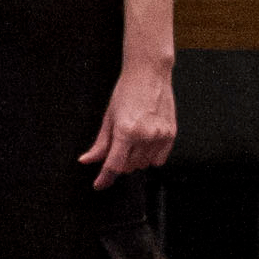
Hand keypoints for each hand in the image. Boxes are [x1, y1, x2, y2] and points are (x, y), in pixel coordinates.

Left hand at [81, 59, 175, 189]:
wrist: (149, 73)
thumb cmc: (126, 91)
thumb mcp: (109, 117)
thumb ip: (100, 144)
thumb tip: (87, 161)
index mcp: (126, 131)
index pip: (114, 165)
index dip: (104, 178)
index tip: (99, 185)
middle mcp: (145, 136)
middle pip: (128, 167)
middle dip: (120, 162)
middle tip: (119, 145)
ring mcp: (160, 136)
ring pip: (144, 165)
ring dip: (135, 160)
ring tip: (133, 139)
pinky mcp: (171, 134)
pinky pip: (159, 160)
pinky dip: (150, 157)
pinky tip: (146, 142)